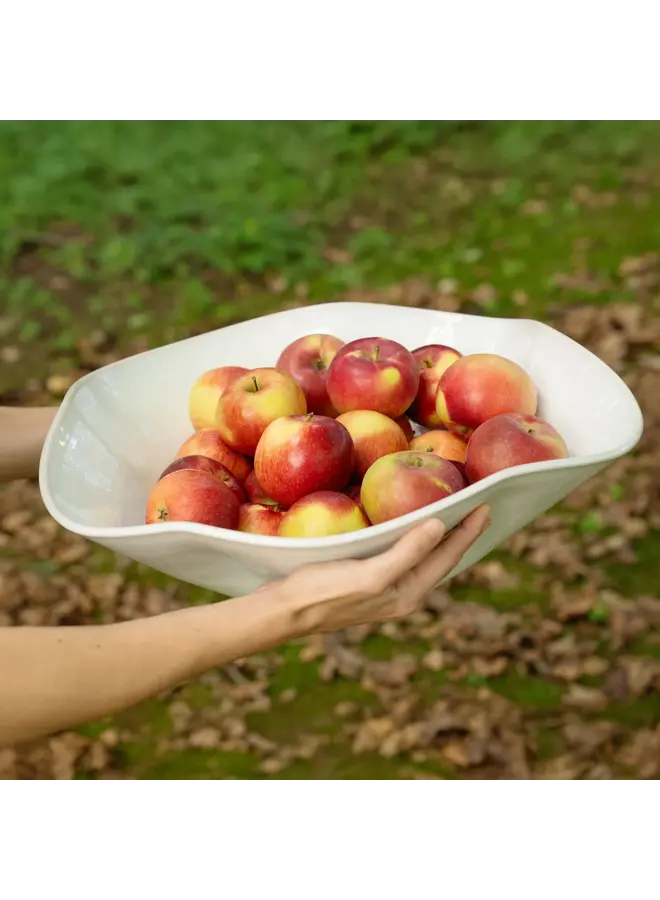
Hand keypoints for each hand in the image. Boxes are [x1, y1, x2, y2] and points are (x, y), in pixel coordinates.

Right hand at [280, 504, 490, 635]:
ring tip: (455, 517)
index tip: (486, 506)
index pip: (447, 558)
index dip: (468, 532)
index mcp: (408, 594)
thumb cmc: (325, 592)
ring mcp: (385, 590)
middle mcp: (402, 595)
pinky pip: (404, 558)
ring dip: (441, 539)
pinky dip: (416, 541)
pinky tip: (410, 529)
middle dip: (461, 536)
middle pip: (441, 561)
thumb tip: (440, 526)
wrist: (285, 611)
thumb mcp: (371, 574)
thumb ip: (407, 553)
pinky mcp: (367, 582)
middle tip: (480, 508)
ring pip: (424, 561)